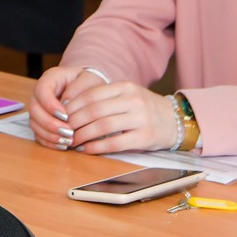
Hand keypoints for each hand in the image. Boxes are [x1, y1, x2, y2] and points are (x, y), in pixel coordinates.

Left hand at [32, 66, 179, 153]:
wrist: (176, 120)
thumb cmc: (144, 108)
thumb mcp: (126, 95)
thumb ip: (104, 99)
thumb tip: (70, 108)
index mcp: (125, 87)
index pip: (91, 95)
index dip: (72, 106)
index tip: (60, 115)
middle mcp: (133, 101)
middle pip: (94, 111)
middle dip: (74, 122)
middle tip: (62, 130)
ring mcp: (140, 118)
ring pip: (102, 126)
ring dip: (82, 135)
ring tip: (71, 141)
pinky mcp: (145, 137)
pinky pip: (114, 143)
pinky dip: (96, 147)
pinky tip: (86, 149)